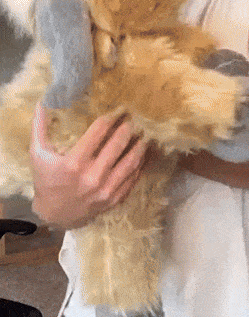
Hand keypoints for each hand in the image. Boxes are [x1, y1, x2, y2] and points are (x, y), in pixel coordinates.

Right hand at [29, 103, 147, 228]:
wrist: (54, 215)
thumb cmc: (46, 180)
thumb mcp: (37, 154)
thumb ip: (39, 127)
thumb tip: (41, 101)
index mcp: (74, 162)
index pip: (99, 131)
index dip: (111, 117)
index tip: (119, 109)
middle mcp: (92, 176)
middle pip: (118, 144)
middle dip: (127, 129)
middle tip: (133, 119)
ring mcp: (105, 190)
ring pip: (130, 163)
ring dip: (139, 146)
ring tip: (143, 135)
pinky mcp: (113, 200)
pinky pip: (132, 180)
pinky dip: (139, 166)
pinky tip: (142, 155)